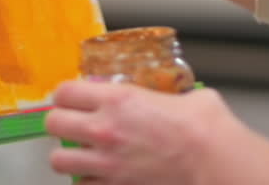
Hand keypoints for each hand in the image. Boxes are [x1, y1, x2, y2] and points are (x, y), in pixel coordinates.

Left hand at [45, 82, 240, 184]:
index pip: (65, 91)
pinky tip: (102, 176)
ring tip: (81, 154)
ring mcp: (107, 163)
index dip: (66, 94)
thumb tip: (172, 97)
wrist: (215, 163)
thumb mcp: (186, 96)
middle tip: (72, 124)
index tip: (72, 98)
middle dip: (60, 122)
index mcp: (119, 99)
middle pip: (53, 123)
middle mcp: (104, 129)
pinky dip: (89, 182)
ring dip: (68, 156)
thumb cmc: (206, 130)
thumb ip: (167, 95)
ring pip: (59, 161)